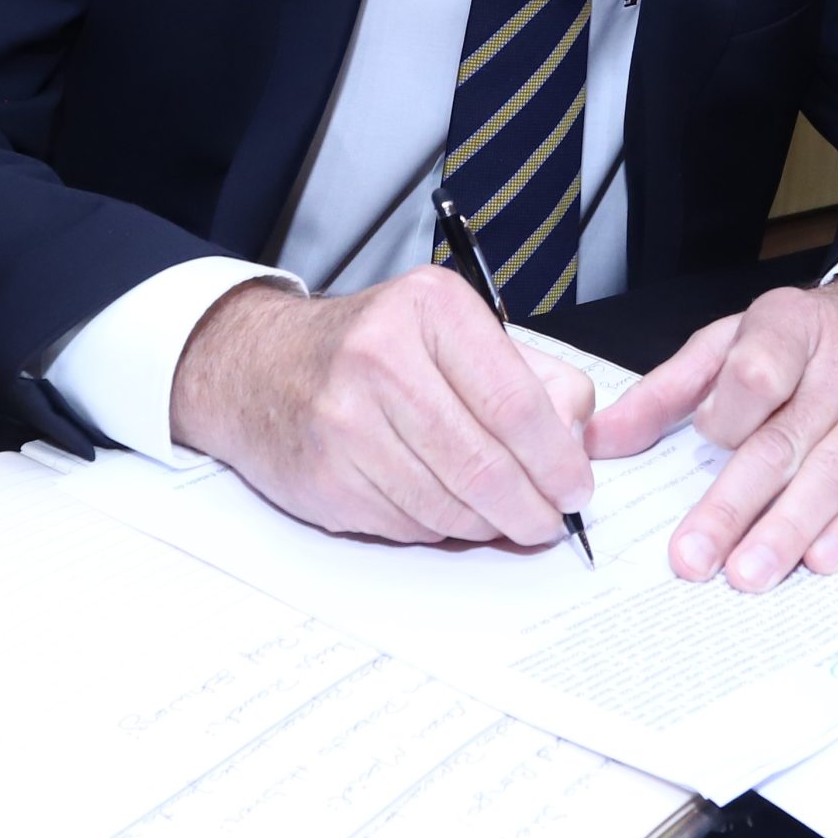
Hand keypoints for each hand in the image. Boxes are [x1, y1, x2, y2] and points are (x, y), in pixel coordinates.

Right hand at [169, 268, 597, 545]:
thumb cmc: (375, 351)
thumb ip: (534, 379)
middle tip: (549, 521)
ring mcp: (345, 421)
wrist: (260, 368)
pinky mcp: (324, 477)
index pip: (515, 402)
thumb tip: (577, 444)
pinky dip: (439, 528)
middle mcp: (382, 358)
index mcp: (431, 309)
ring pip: (448, 505)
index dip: (556, 459)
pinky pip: (407, 525)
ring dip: (487, 524)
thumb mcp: (457, 333)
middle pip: (484, 463)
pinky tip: (443, 508)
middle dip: (531, 507)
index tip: (577, 488)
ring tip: (501, 517)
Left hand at [585, 276, 837, 591]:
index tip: (706, 440)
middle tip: (695, 557)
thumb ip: (665, 391)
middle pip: (785, 440)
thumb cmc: (803, 340)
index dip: (727, 415)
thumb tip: (601, 441)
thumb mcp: (729, 343)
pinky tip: (820, 559)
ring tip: (748, 572)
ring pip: (835, 472)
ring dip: (789, 529)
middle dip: (735, 505)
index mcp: (790, 325)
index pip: (755, 373)